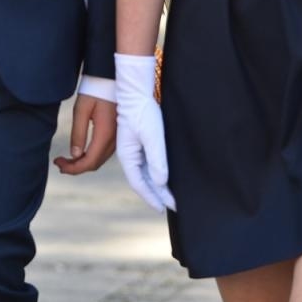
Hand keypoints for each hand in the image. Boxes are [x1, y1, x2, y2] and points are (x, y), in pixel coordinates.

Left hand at [53, 94, 115, 174]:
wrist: (110, 79)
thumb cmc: (94, 91)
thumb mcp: (81, 110)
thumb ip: (78, 133)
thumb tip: (75, 155)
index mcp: (105, 134)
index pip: (89, 161)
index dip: (73, 168)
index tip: (57, 163)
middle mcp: (114, 139)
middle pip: (95, 164)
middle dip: (76, 168)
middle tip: (59, 162)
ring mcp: (117, 137)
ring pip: (99, 160)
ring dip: (83, 163)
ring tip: (65, 159)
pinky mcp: (116, 134)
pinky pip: (103, 153)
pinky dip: (90, 157)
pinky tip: (79, 152)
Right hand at [112, 53, 175, 210]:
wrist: (136, 93)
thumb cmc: (142, 113)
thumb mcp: (152, 136)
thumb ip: (156, 160)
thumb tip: (161, 182)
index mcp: (128, 156)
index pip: (139, 183)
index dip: (152, 197)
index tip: (164, 208)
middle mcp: (129, 156)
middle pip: (143, 181)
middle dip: (157, 195)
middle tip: (173, 207)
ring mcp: (135, 150)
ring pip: (146, 174)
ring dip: (158, 186)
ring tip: (170, 197)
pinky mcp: (141, 144)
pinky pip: (149, 165)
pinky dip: (157, 175)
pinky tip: (165, 178)